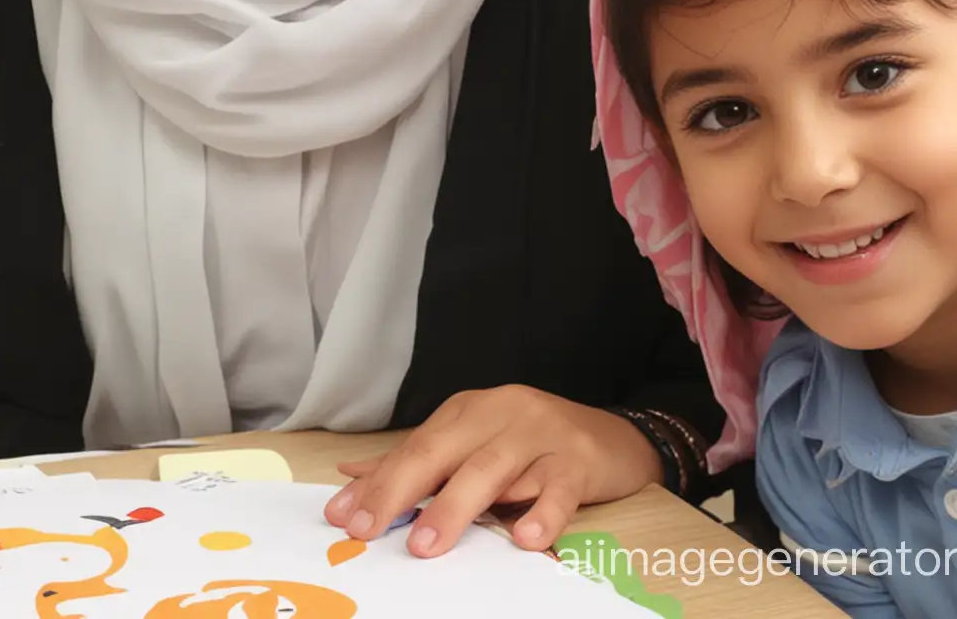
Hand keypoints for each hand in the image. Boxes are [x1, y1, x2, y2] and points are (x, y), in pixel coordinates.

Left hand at [323, 385, 663, 557]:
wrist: (613, 435)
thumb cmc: (533, 445)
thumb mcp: (474, 443)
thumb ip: (419, 462)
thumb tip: (353, 475)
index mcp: (469, 410)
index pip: (416, 446)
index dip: (378, 481)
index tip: (343, 516)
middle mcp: (500, 412)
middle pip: (443, 450)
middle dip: (402, 490)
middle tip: (369, 529)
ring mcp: (540, 433)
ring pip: (491, 468)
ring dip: (455, 506)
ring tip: (427, 545)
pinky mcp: (578, 460)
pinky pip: (557, 486)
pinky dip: (541, 512)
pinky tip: (524, 539)